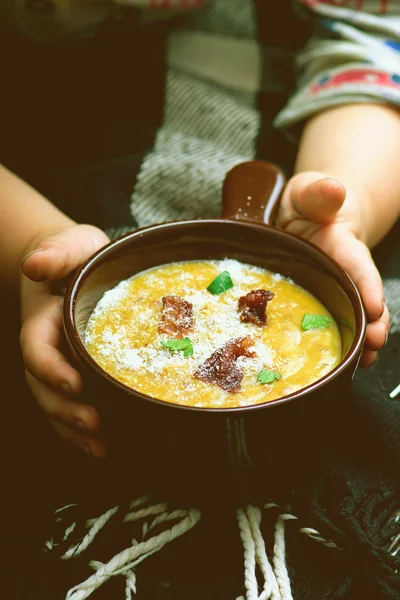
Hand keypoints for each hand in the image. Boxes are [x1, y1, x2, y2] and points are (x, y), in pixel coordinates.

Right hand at [20, 224, 109, 456]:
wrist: (77, 267)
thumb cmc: (77, 255)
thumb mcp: (71, 244)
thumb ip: (56, 251)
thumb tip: (36, 265)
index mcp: (42, 320)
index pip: (36, 350)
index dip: (50, 369)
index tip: (75, 384)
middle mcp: (47, 349)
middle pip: (43, 387)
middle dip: (65, 410)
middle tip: (96, 423)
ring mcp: (59, 366)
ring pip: (55, 405)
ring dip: (74, 430)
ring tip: (102, 449)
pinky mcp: (77, 375)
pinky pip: (72, 406)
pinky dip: (82, 431)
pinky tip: (105, 448)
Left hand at [277, 171, 387, 366]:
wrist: (304, 219)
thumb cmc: (307, 204)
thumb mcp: (307, 192)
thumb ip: (317, 192)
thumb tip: (332, 189)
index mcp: (342, 246)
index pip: (358, 265)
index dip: (367, 286)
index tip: (376, 306)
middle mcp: (345, 272)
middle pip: (363, 299)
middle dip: (372, 323)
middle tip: (373, 345)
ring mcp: (336, 290)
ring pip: (354, 317)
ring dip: (360, 339)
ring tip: (362, 361)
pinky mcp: (326, 302)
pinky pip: (336, 323)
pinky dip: (343, 341)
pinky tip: (343, 361)